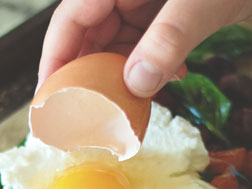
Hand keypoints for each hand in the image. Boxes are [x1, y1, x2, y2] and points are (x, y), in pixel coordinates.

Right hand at [37, 0, 251, 97]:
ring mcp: (148, 1)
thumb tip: (136, 84)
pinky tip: (167, 81)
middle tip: (84, 114)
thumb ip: (169, 40)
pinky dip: (150, 67)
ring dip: (121, 76)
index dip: (55, 58)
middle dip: (87, 74)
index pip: (71, 18)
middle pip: (89, 34)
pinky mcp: (168, 12)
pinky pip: (146, 44)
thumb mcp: (202, 3)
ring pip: (118, 43)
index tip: (49, 97)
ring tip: (124, 107)